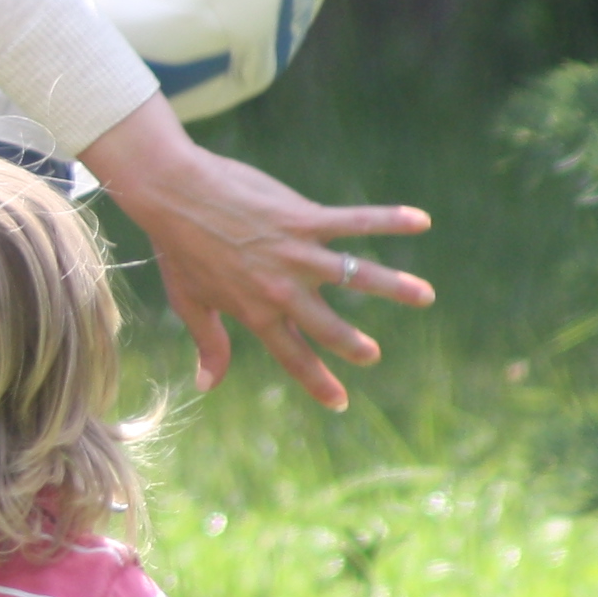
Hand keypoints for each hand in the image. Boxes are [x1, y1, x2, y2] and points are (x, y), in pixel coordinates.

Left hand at [76, 97, 431, 409]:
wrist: (172, 194)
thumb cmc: (178, 247)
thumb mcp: (188, 302)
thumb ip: (208, 344)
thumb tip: (206, 385)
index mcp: (256, 312)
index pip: (293, 355)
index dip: (316, 381)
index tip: (339, 402)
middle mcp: (281, 289)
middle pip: (327, 325)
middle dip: (353, 345)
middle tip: (373, 355)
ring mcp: (295, 254)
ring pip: (355, 275)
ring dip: (394, 286)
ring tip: (424, 295)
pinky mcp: (303, 218)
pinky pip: (354, 221)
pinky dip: (389, 221)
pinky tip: (421, 221)